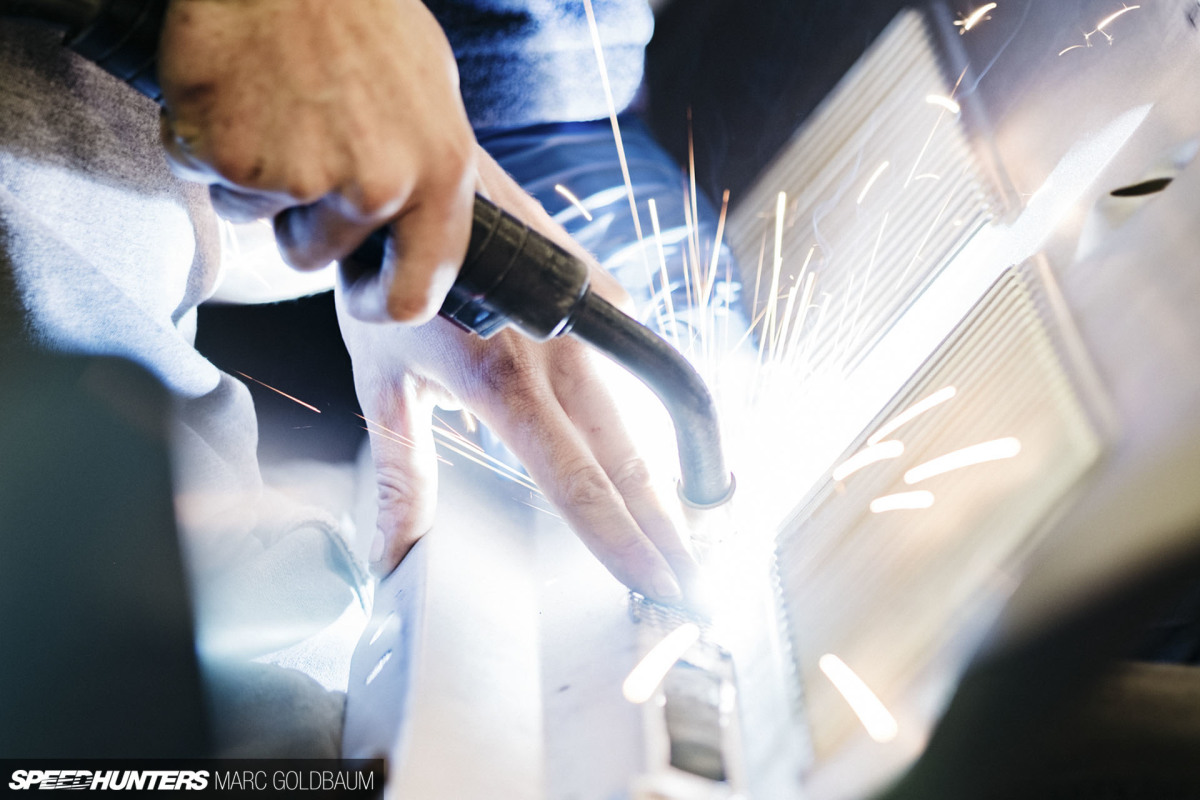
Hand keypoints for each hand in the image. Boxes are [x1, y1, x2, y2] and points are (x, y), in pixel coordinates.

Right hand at [157, 0, 475, 322]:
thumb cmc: (362, 11)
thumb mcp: (431, 94)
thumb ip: (421, 172)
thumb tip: (405, 228)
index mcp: (439, 174)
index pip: (414, 294)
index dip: (378, 302)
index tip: (357, 293)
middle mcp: (377, 187)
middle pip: (313, 258)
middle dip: (296, 221)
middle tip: (293, 150)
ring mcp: (301, 176)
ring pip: (255, 219)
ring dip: (250, 176)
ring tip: (267, 100)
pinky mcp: (230, 157)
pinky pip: (205, 177)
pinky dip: (205, 141)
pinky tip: (230, 88)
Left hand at [337, 150, 697, 602]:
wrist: (421, 177)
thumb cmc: (391, 278)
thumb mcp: (383, 380)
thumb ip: (402, 473)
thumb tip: (391, 554)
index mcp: (502, 380)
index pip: (576, 480)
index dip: (621, 539)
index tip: (658, 584)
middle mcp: (558, 350)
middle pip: (626, 459)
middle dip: (663, 527)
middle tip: (693, 582)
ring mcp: (588, 314)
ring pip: (633, 416)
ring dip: (655, 479)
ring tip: (675, 532)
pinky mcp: (600, 289)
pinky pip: (627, 363)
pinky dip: (637, 414)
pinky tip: (641, 453)